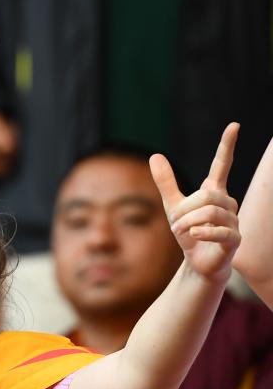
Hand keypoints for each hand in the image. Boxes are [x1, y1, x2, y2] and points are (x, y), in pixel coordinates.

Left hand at [151, 123, 240, 283]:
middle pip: (207, 195)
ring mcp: (233, 221)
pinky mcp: (234, 239)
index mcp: (214, 192)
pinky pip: (219, 231)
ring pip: (210, 211)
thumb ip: (166, 182)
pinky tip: (194, 236)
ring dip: (188, 222)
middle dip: (185, 209)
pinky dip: (202, 232)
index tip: (233, 125)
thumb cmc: (189, 233)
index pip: (222, 165)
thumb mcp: (173, 205)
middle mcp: (228, 203)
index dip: (227, 146)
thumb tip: (155, 155)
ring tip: (182, 232)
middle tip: (175, 223)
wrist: (197, 262)